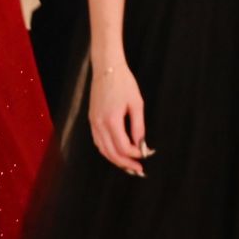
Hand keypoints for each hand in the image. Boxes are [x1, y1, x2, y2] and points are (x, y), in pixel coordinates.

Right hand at [88, 60, 149, 176]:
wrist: (107, 68)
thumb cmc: (124, 83)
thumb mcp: (136, 104)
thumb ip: (138, 127)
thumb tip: (142, 146)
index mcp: (111, 120)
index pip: (123, 147)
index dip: (135, 154)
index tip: (146, 155)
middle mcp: (99, 124)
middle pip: (112, 153)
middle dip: (126, 164)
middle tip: (139, 170)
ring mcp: (93, 122)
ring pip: (103, 150)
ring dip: (116, 160)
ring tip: (128, 166)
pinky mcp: (92, 120)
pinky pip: (98, 141)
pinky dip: (107, 151)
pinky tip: (116, 152)